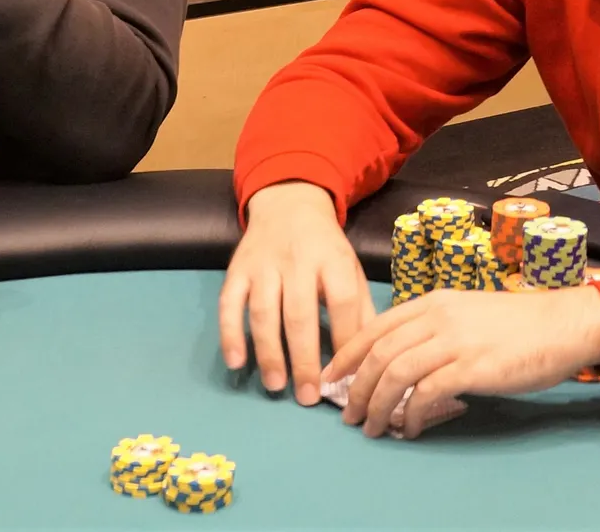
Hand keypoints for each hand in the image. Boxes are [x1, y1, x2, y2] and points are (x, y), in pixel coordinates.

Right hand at [219, 182, 375, 405]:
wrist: (290, 203)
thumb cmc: (326, 247)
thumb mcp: (351, 268)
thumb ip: (361, 307)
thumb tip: (369, 355)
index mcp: (333, 259)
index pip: (341, 301)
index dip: (344, 339)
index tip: (343, 376)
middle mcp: (298, 260)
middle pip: (300, 313)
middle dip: (304, 358)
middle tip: (308, 396)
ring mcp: (264, 265)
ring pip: (263, 312)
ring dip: (268, 352)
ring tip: (276, 386)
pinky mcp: (237, 270)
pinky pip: (229, 304)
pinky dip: (230, 334)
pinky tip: (236, 362)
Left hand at [323, 286, 599, 438]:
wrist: (563, 323)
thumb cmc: (519, 323)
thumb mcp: (468, 313)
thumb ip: (436, 329)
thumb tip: (403, 361)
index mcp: (434, 301)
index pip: (375, 327)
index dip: (346, 354)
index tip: (329, 377)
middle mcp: (438, 317)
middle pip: (379, 353)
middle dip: (356, 387)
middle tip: (348, 414)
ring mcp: (455, 341)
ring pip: (395, 373)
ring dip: (376, 405)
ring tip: (371, 428)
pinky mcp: (472, 367)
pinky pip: (426, 394)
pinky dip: (411, 415)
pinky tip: (410, 428)